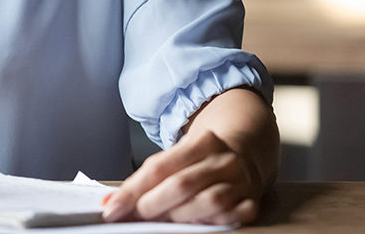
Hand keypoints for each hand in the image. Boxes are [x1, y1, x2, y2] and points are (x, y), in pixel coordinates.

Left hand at [102, 130, 260, 225]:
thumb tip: (113, 202)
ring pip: (208, 202)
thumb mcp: (176, 156)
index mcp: (202, 142)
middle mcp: (223, 160)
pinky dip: (210, 223)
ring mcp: (241, 181)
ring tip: (164, 220)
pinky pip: (230, 217)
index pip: (159, 167)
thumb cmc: (201, 159)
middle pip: (181, 184)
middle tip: (136, 216)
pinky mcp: (251, 202)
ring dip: (179, 216)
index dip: (132, 190)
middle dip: (152, 205)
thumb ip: (147, 178)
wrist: (245, 153)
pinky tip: (196, 223)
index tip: (113, 208)